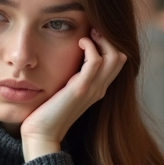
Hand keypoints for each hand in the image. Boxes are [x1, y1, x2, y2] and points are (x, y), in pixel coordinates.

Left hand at [19, 29, 125, 160]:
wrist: (42, 134)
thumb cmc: (48, 113)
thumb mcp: (65, 91)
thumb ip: (72, 78)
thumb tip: (69, 60)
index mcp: (98, 89)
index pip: (117, 62)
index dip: (109, 44)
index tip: (93, 34)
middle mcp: (100, 89)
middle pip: (121, 56)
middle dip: (109, 39)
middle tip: (92, 30)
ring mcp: (94, 89)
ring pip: (115, 56)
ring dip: (102, 40)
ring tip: (88, 34)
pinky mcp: (81, 89)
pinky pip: (96, 61)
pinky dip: (90, 46)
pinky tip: (79, 42)